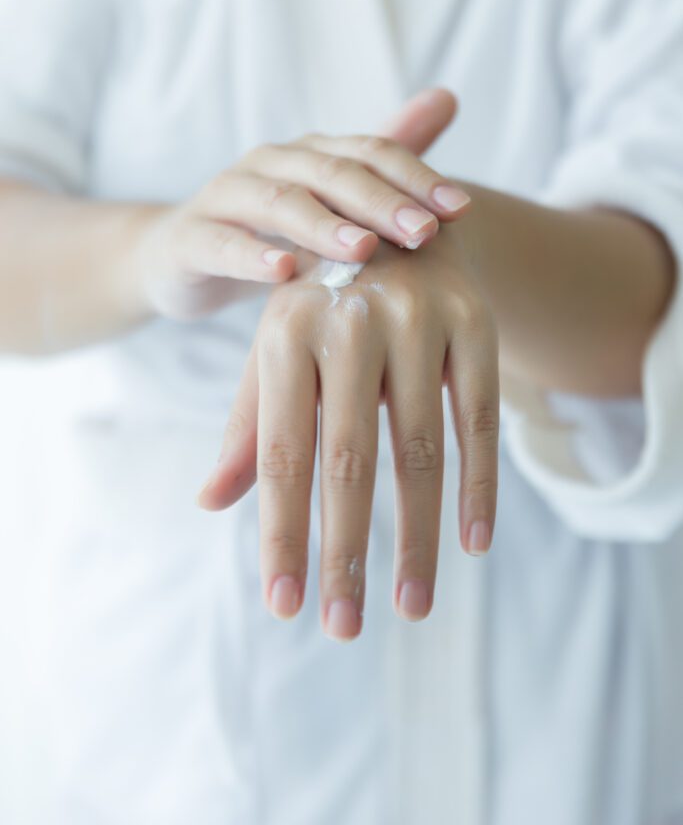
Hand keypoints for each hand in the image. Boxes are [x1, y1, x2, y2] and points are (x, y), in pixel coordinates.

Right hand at [133, 89, 469, 319]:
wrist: (182, 257)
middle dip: (381, 202)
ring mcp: (226, 196)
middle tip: (424, 233)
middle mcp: (271, 165)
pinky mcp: (191, 238)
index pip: (371, 153)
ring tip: (362, 250)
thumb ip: (386, 156)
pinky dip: (251, 255)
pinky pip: (221, 242)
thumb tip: (449, 96)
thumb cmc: (272, 231)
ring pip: (278, 203)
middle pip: (331, 173)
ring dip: (322, 225)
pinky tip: (282, 271)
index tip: (460, 210)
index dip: (416, 177)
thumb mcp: (331, 199)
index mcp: (311, 155)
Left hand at [198, 226, 498, 640]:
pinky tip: (473, 544)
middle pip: (349, 459)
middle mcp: (350, 322)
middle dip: (346, 551)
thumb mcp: (275, 353)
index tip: (285, 607)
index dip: (284, 533)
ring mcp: (418, 319)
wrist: (397, 225)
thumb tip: (209, 503)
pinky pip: (480, 418)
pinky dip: (479, 485)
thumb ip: (249, 427)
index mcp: (286, 333)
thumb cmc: (322, 309)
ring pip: (420, 447)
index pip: (283, 453)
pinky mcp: (475, 322)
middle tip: (344, 626)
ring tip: (411, 605)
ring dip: (417, 536)